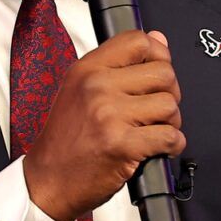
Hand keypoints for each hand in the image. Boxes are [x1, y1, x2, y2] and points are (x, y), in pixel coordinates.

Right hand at [22, 29, 184, 220]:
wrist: (48, 181)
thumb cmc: (65, 141)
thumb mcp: (81, 90)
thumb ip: (119, 64)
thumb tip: (158, 39)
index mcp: (87, 69)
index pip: (138, 41)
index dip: (159, 55)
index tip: (158, 71)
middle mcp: (97, 86)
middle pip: (163, 73)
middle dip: (169, 94)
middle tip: (157, 111)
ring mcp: (109, 115)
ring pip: (169, 105)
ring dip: (171, 123)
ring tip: (153, 131)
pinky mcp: (122, 144)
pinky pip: (169, 137)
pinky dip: (172, 146)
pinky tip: (158, 148)